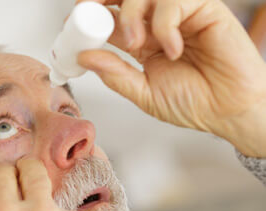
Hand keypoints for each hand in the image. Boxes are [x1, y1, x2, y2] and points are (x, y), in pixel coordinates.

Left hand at [76, 0, 265, 156]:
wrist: (228, 112)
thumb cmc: (193, 104)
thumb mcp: (144, 94)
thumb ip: (116, 75)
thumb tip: (85, 58)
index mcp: (142, 43)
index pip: (110, 20)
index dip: (89, 17)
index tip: (70, 24)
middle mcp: (157, 24)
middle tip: (87, 10)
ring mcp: (181, 14)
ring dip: (131, 14)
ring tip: (135, 44)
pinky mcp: (205, 8)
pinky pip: (175, 1)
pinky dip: (166, 23)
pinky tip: (173, 49)